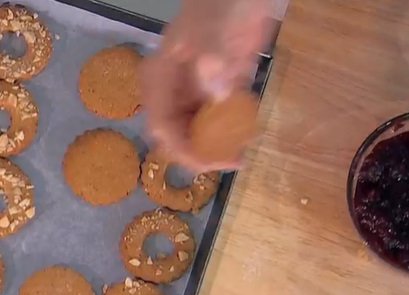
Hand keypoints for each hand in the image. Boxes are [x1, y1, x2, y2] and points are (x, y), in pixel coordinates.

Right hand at [140, 0, 272, 171]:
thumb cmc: (220, 3)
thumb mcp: (213, 28)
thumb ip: (213, 59)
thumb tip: (218, 97)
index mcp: (160, 78)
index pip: (161, 126)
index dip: (181, 149)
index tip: (209, 163)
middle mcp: (174, 89)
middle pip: (177, 135)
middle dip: (200, 154)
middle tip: (231, 161)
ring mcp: (196, 89)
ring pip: (197, 131)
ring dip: (216, 146)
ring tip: (241, 154)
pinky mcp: (219, 86)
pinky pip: (219, 118)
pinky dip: (230, 131)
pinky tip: (248, 135)